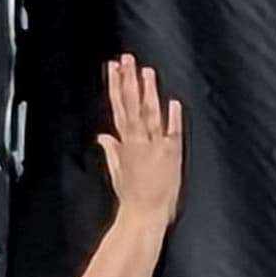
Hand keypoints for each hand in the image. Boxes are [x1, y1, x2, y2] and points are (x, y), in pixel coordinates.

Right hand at [96, 54, 186, 224]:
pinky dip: (172, 119)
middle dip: (128, 81)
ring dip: (147, 92)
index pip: (119, 108)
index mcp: (125, 144)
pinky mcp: (170, 157)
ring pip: (149, 115)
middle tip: (126, 59)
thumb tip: (102, 136)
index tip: (113, 67)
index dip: (116, 86)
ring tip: (146, 71)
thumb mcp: (117, 171)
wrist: (145, 217)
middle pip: (130, 106)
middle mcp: (138, 142)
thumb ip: (111, 151)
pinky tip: (173, 102)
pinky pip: (172, 134)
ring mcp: (154, 148)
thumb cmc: (132, 198)